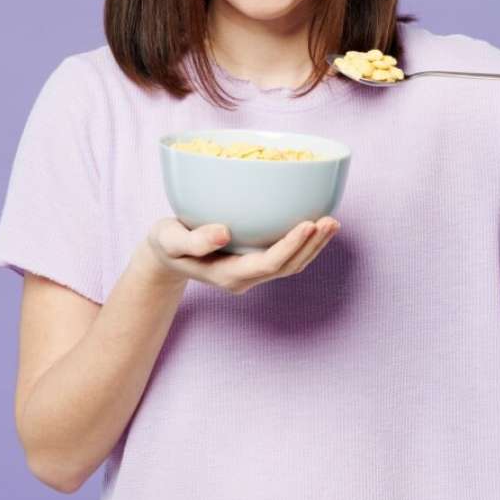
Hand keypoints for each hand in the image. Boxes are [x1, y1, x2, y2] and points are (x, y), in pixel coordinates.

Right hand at [142, 216, 339, 294]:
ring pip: (291, 264)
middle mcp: (245, 278)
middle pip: (287, 267)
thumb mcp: (170, 240)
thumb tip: (224, 233)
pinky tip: (316, 224)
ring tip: (333, 222)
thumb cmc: (167, 244)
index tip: (308, 224)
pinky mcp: (255, 262)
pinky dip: (304, 243)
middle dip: (311, 246)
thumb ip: (193, 240)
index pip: (268, 264)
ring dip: (314, 246)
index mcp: (228, 275)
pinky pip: (286, 257)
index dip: (291, 246)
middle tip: (331, 220)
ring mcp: (251, 272)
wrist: (166, 255)